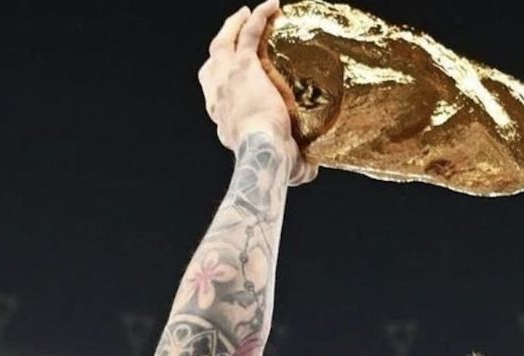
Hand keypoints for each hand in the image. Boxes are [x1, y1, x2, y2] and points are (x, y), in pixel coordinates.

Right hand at [198, 0, 316, 184]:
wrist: (265, 150)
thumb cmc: (273, 163)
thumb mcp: (285, 167)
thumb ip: (297, 166)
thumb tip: (310, 171)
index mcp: (224, 120)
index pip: (220, 97)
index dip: (226, 85)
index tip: (239, 77)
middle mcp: (218, 97)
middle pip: (213, 64)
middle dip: (222, 47)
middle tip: (235, 33)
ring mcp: (227, 78)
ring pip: (224, 43)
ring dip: (234, 25)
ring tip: (246, 13)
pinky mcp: (244, 65)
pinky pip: (249, 33)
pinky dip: (258, 17)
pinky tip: (272, 5)